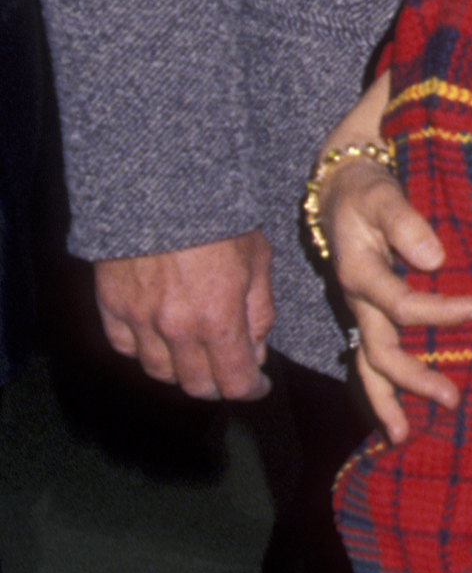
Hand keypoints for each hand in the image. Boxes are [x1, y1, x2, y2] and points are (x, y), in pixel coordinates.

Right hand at [95, 231, 274, 400]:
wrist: (162, 183)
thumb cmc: (219, 216)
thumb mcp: (257, 259)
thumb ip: (259, 312)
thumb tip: (255, 351)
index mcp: (218, 319)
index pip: (235, 383)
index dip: (252, 389)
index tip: (258, 384)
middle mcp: (176, 328)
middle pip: (196, 386)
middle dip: (218, 384)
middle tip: (228, 372)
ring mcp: (140, 319)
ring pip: (159, 372)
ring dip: (181, 370)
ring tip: (195, 354)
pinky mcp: (111, 304)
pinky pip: (125, 347)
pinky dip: (143, 350)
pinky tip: (158, 337)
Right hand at [312, 77, 471, 443]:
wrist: (339, 186)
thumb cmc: (366, 189)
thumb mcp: (381, 193)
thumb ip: (405, 220)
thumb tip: (435, 258)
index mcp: (360, 274)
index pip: (402, 305)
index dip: (444, 312)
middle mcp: (358, 300)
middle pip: (378, 352)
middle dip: (412, 381)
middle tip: (452, 401)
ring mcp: (361, 311)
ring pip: (367, 365)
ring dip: (387, 400)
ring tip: (404, 437)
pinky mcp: (369, 313)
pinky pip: (372, 357)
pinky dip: (385, 386)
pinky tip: (403, 411)